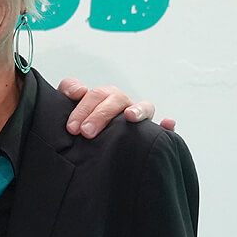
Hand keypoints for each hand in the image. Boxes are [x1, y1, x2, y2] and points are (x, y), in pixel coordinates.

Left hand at [57, 78, 175, 137]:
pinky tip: (167, 124)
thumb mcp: (69, 107)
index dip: (83, 108)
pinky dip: (166, 125)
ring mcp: (138, 117)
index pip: (96, 95)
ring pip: (144, 107)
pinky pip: (163, 129)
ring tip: (130, 116)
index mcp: (104, 97)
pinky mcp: (150, 133)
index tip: (72, 128)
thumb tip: (79, 90)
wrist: (87, 146)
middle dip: (100, 115)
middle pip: (116, 100)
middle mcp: (122, 104)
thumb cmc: (81, 124)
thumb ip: (69, 90)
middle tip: (86, 132)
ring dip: (138, 109)